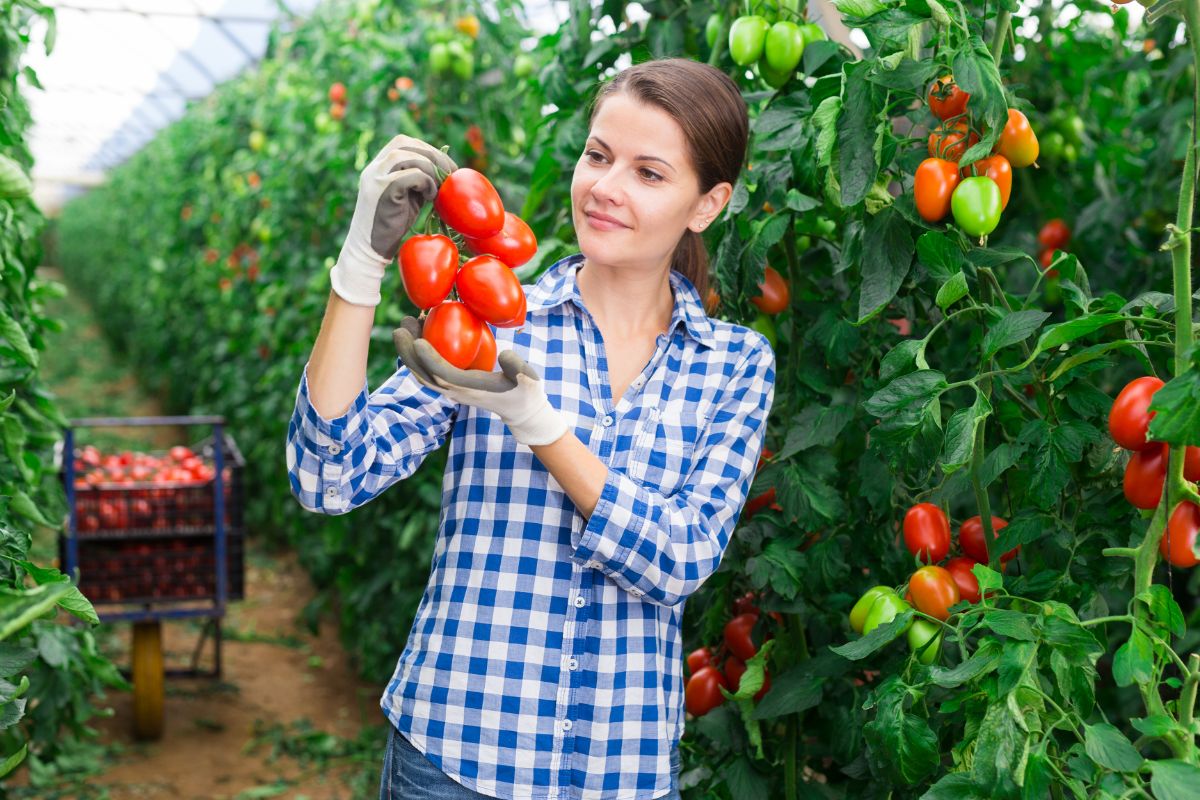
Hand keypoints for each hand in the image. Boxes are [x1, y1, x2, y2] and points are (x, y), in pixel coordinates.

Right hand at [330, 136, 456, 306]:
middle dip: (432, 155)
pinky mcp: (381, 191)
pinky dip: (425, 182)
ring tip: (438, 188)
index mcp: (378, 166)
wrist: (370, 250)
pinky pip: (409, 175)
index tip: (446, 165)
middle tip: (451, 173)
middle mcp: (373, 168)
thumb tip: (445, 170)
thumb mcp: (408, 198)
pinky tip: (430, 197)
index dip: (427, 149)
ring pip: (406, 155)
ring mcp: (374, 178)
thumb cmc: (392, 226)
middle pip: (405, 144)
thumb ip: (419, 181)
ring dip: (430, 169)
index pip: (403, 143)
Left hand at [393, 317, 568, 446]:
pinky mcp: (450, 385)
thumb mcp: (529, 380)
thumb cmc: (525, 392)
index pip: (444, 375)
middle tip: (400, 327)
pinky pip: (428, 371)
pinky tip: (418, 335)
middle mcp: (455, 392)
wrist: (520, 410)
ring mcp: (451, 390)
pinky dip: (418, 355)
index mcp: (471, 390)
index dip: (429, 359)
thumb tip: (506, 353)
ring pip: (422, 373)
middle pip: (424, 375)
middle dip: (408, 353)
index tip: (417, 340)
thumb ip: (518, 368)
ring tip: (405, 326)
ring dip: (409, 353)